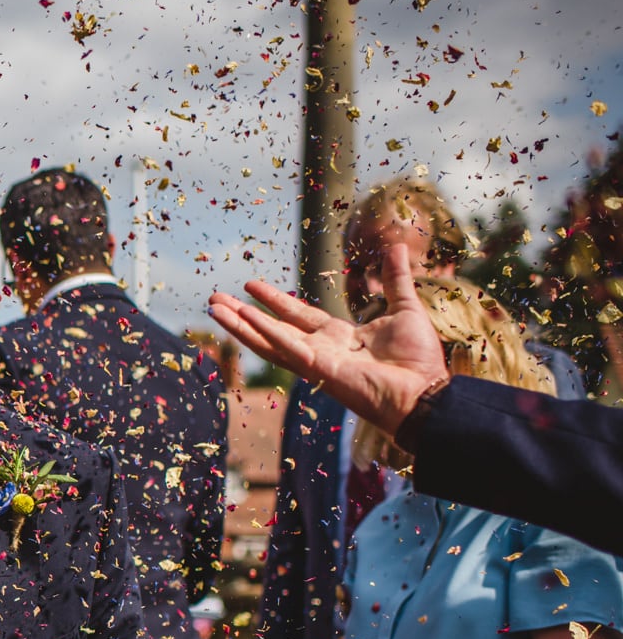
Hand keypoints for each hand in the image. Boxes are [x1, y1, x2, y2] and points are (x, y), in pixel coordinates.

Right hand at [208, 243, 448, 435]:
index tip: (251, 286)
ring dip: (239, 324)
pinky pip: (285, 346)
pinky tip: (242, 318)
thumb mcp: (405, 308)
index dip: (273, 301)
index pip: (297, 315)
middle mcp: (320, 349)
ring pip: (268, 339)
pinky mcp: (317, 368)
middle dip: (242, 314)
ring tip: (213, 308)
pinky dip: (262, 332)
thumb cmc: (417, 360)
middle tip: (215, 298)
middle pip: (272, 327)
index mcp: (338, 337)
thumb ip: (396, 279)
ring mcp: (314, 360)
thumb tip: (399, 246)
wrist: (425, 392)